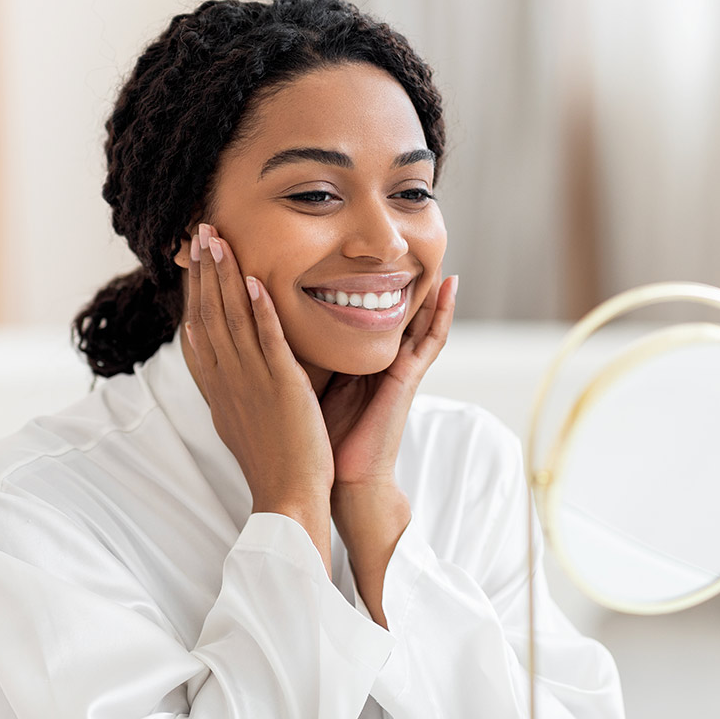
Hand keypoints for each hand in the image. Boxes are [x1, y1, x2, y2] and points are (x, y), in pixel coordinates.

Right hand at [184, 223, 333, 568]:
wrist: (288, 497)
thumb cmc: (272, 461)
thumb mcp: (240, 416)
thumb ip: (230, 383)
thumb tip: (217, 354)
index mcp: (217, 386)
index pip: (197, 327)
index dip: (193, 289)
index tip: (191, 257)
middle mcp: (227, 380)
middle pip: (207, 315)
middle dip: (203, 270)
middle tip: (199, 231)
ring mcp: (251, 383)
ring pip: (231, 320)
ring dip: (224, 277)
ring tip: (218, 240)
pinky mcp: (281, 388)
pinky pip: (268, 343)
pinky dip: (261, 311)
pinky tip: (256, 281)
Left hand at [319, 271, 457, 623]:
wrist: (336, 479)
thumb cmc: (319, 439)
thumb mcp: (304, 384)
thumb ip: (299, 357)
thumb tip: (269, 324)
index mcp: (357, 361)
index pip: (365, 313)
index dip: (368, 282)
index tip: (366, 252)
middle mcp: (381, 360)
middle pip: (394, 311)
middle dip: (401, 278)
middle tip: (408, 239)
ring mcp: (399, 368)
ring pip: (418, 318)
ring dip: (430, 288)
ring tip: (440, 253)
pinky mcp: (408, 378)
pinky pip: (431, 339)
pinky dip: (442, 313)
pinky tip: (449, 287)